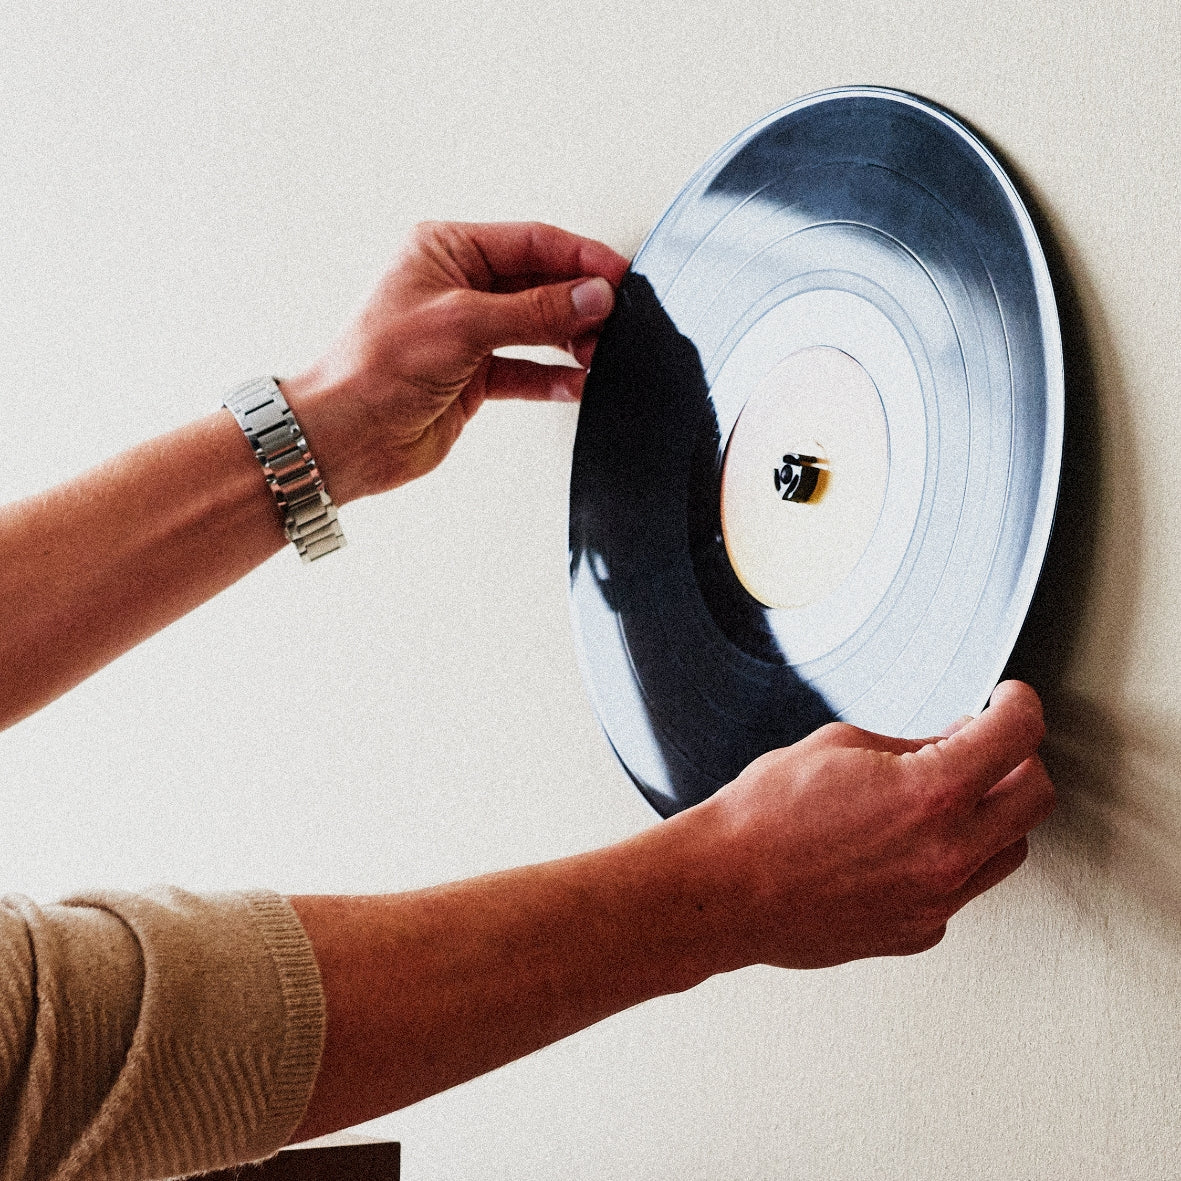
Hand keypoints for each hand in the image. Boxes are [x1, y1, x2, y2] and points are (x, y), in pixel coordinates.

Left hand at [281, 221, 629, 502]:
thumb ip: (535, 311)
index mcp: (445, 251)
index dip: (579, 257)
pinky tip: (576, 382)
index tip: (618, 277)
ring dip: (571, 340)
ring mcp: (467, 334)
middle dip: (579, 301)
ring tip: (600, 352)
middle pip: (539, 283)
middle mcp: (458, 287)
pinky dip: (553, 377)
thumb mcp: (464, 325)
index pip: (530, 242)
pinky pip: (526, 370)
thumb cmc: (374, 369)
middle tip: (615, 319)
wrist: (346, 436)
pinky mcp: (472, 376)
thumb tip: (591, 295)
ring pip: (537, 327)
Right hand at [687, 680, 1053, 969]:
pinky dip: (949, 857)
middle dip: (1021, 760)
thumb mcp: (839, 747)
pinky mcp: (919, 932)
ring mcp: (937, 901)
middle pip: (1036, 797)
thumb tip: (953, 744)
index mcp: (931, 794)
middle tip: (990, 744)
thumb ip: (912, 746)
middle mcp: (947, 853)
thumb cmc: (763, 817)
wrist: (725, 888)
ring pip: (1008, 850)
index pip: (1017, 736)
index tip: (1011, 701)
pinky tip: (908, 841)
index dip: (1020, 705)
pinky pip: (961, 887)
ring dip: (992, 814)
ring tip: (948, 794)